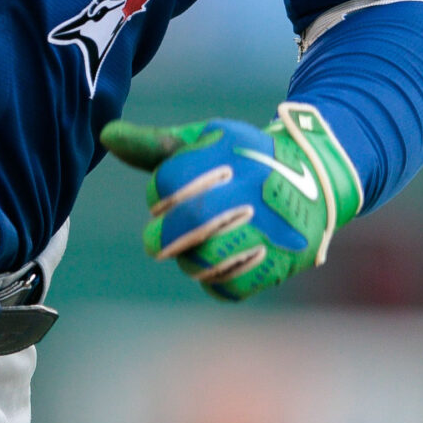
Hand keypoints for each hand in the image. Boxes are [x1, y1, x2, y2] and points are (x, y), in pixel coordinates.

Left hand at [100, 102, 361, 301]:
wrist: (316, 180)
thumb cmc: (245, 157)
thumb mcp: (206, 141)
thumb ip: (154, 144)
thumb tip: (106, 134)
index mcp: (226, 158)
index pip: (166, 187)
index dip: (159, 196)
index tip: (168, 196)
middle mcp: (248, 195)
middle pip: (183, 228)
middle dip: (164, 234)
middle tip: (166, 234)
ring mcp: (265, 233)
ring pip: (200, 263)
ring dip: (190, 257)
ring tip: (201, 243)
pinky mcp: (276, 267)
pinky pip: (227, 289)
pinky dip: (217, 280)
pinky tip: (222, 261)